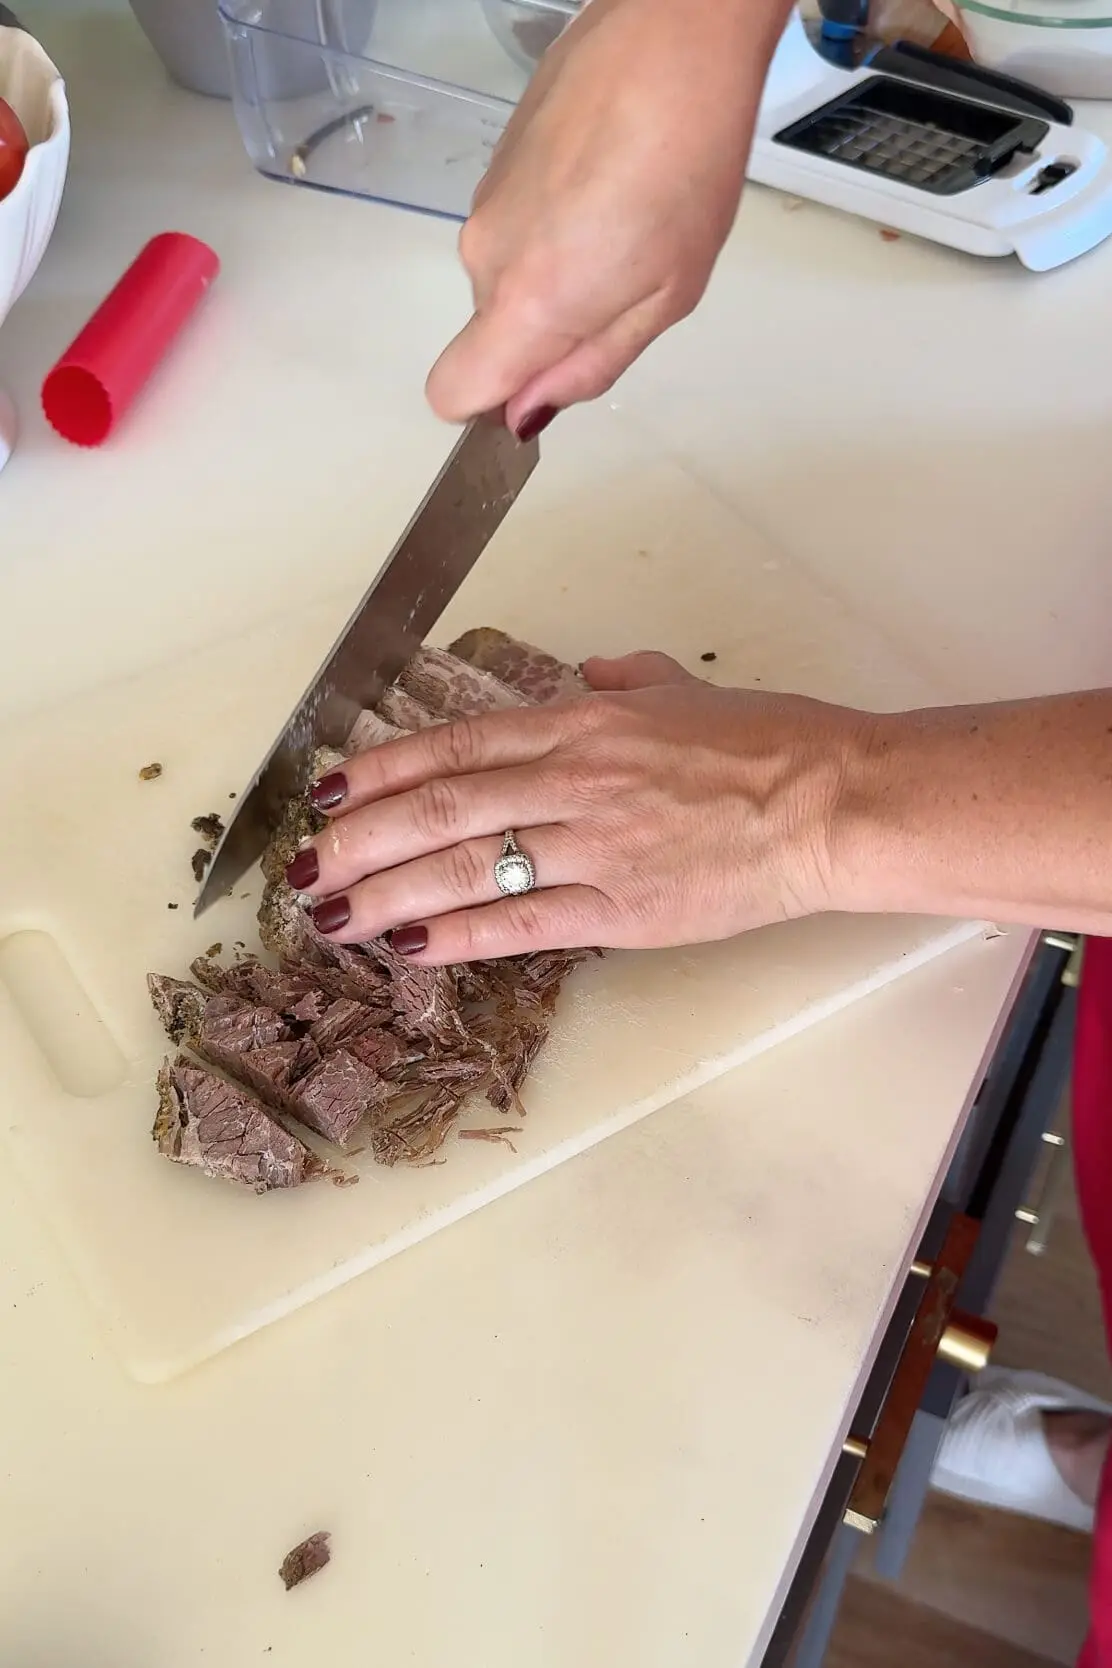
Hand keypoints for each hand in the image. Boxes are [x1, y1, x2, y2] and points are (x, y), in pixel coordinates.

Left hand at [288, 653, 874, 963]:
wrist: (831, 799)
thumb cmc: (770, 741)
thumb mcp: (685, 688)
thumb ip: (625, 680)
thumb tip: (587, 674)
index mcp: (584, 721)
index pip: (458, 743)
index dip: (384, 768)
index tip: (333, 788)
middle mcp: (575, 777)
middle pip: (441, 805)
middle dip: (360, 838)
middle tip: (307, 866)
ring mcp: (596, 845)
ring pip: (465, 866)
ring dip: (386, 892)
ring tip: (331, 915)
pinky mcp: (624, 907)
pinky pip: (521, 922)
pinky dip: (458, 936)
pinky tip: (408, 946)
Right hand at [426, 0, 786, 433]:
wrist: (674, 34)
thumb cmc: (688, 161)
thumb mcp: (666, 297)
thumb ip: (590, 365)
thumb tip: (530, 413)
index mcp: (528, 304)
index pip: (451, 392)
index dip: (492, 405)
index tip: (541, 386)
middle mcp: (485, 259)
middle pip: (492, 336)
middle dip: (548, 332)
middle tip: (626, 281)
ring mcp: (484, 205)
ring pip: (508, 278)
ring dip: (558, 272)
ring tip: (627, 222)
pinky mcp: (494, 165)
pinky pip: (514, 226)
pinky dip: (554, 224)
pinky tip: (609, 184)